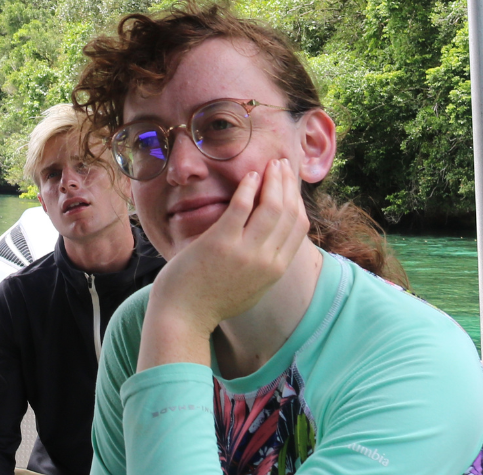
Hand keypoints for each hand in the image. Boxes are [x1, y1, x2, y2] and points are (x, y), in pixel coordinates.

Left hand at [137, 158, 309, 368]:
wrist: (183, 317)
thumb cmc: (212, 300)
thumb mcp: (251, 287)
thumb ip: (265, 263)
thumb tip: (274, 239)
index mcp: (275, 271)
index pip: (299, 227)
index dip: (297, 200)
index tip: (291, 183)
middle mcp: (266, 261)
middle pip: (289, 212)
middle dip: (288, 184)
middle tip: (283, 165)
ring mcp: (244, 252)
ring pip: (271, 206)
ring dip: (274, 180)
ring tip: (271, 165)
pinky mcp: (220, 243)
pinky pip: (241, 207)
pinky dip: (248, 187)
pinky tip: (249, 176)